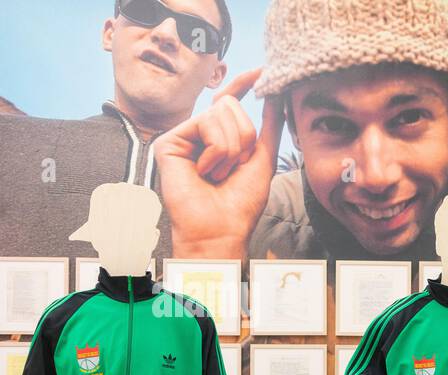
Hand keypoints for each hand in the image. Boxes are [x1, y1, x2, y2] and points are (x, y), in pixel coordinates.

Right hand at [154, 68, 284, 258]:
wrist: (220, 228)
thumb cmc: (240, 202)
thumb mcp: (262, 159)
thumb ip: (269, 126)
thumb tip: (276, 95)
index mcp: (220, 137)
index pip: (229, 102)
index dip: (243, 84)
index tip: (263, 71)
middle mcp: (200, 133)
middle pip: (231, 106)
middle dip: (245, 137)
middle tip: (235, 167)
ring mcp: (184, 135)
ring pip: (221, 113)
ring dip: (232, 149)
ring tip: (219, 174)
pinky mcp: (170, 140)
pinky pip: (206, 124)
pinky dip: (216, 152)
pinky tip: (205, 172)